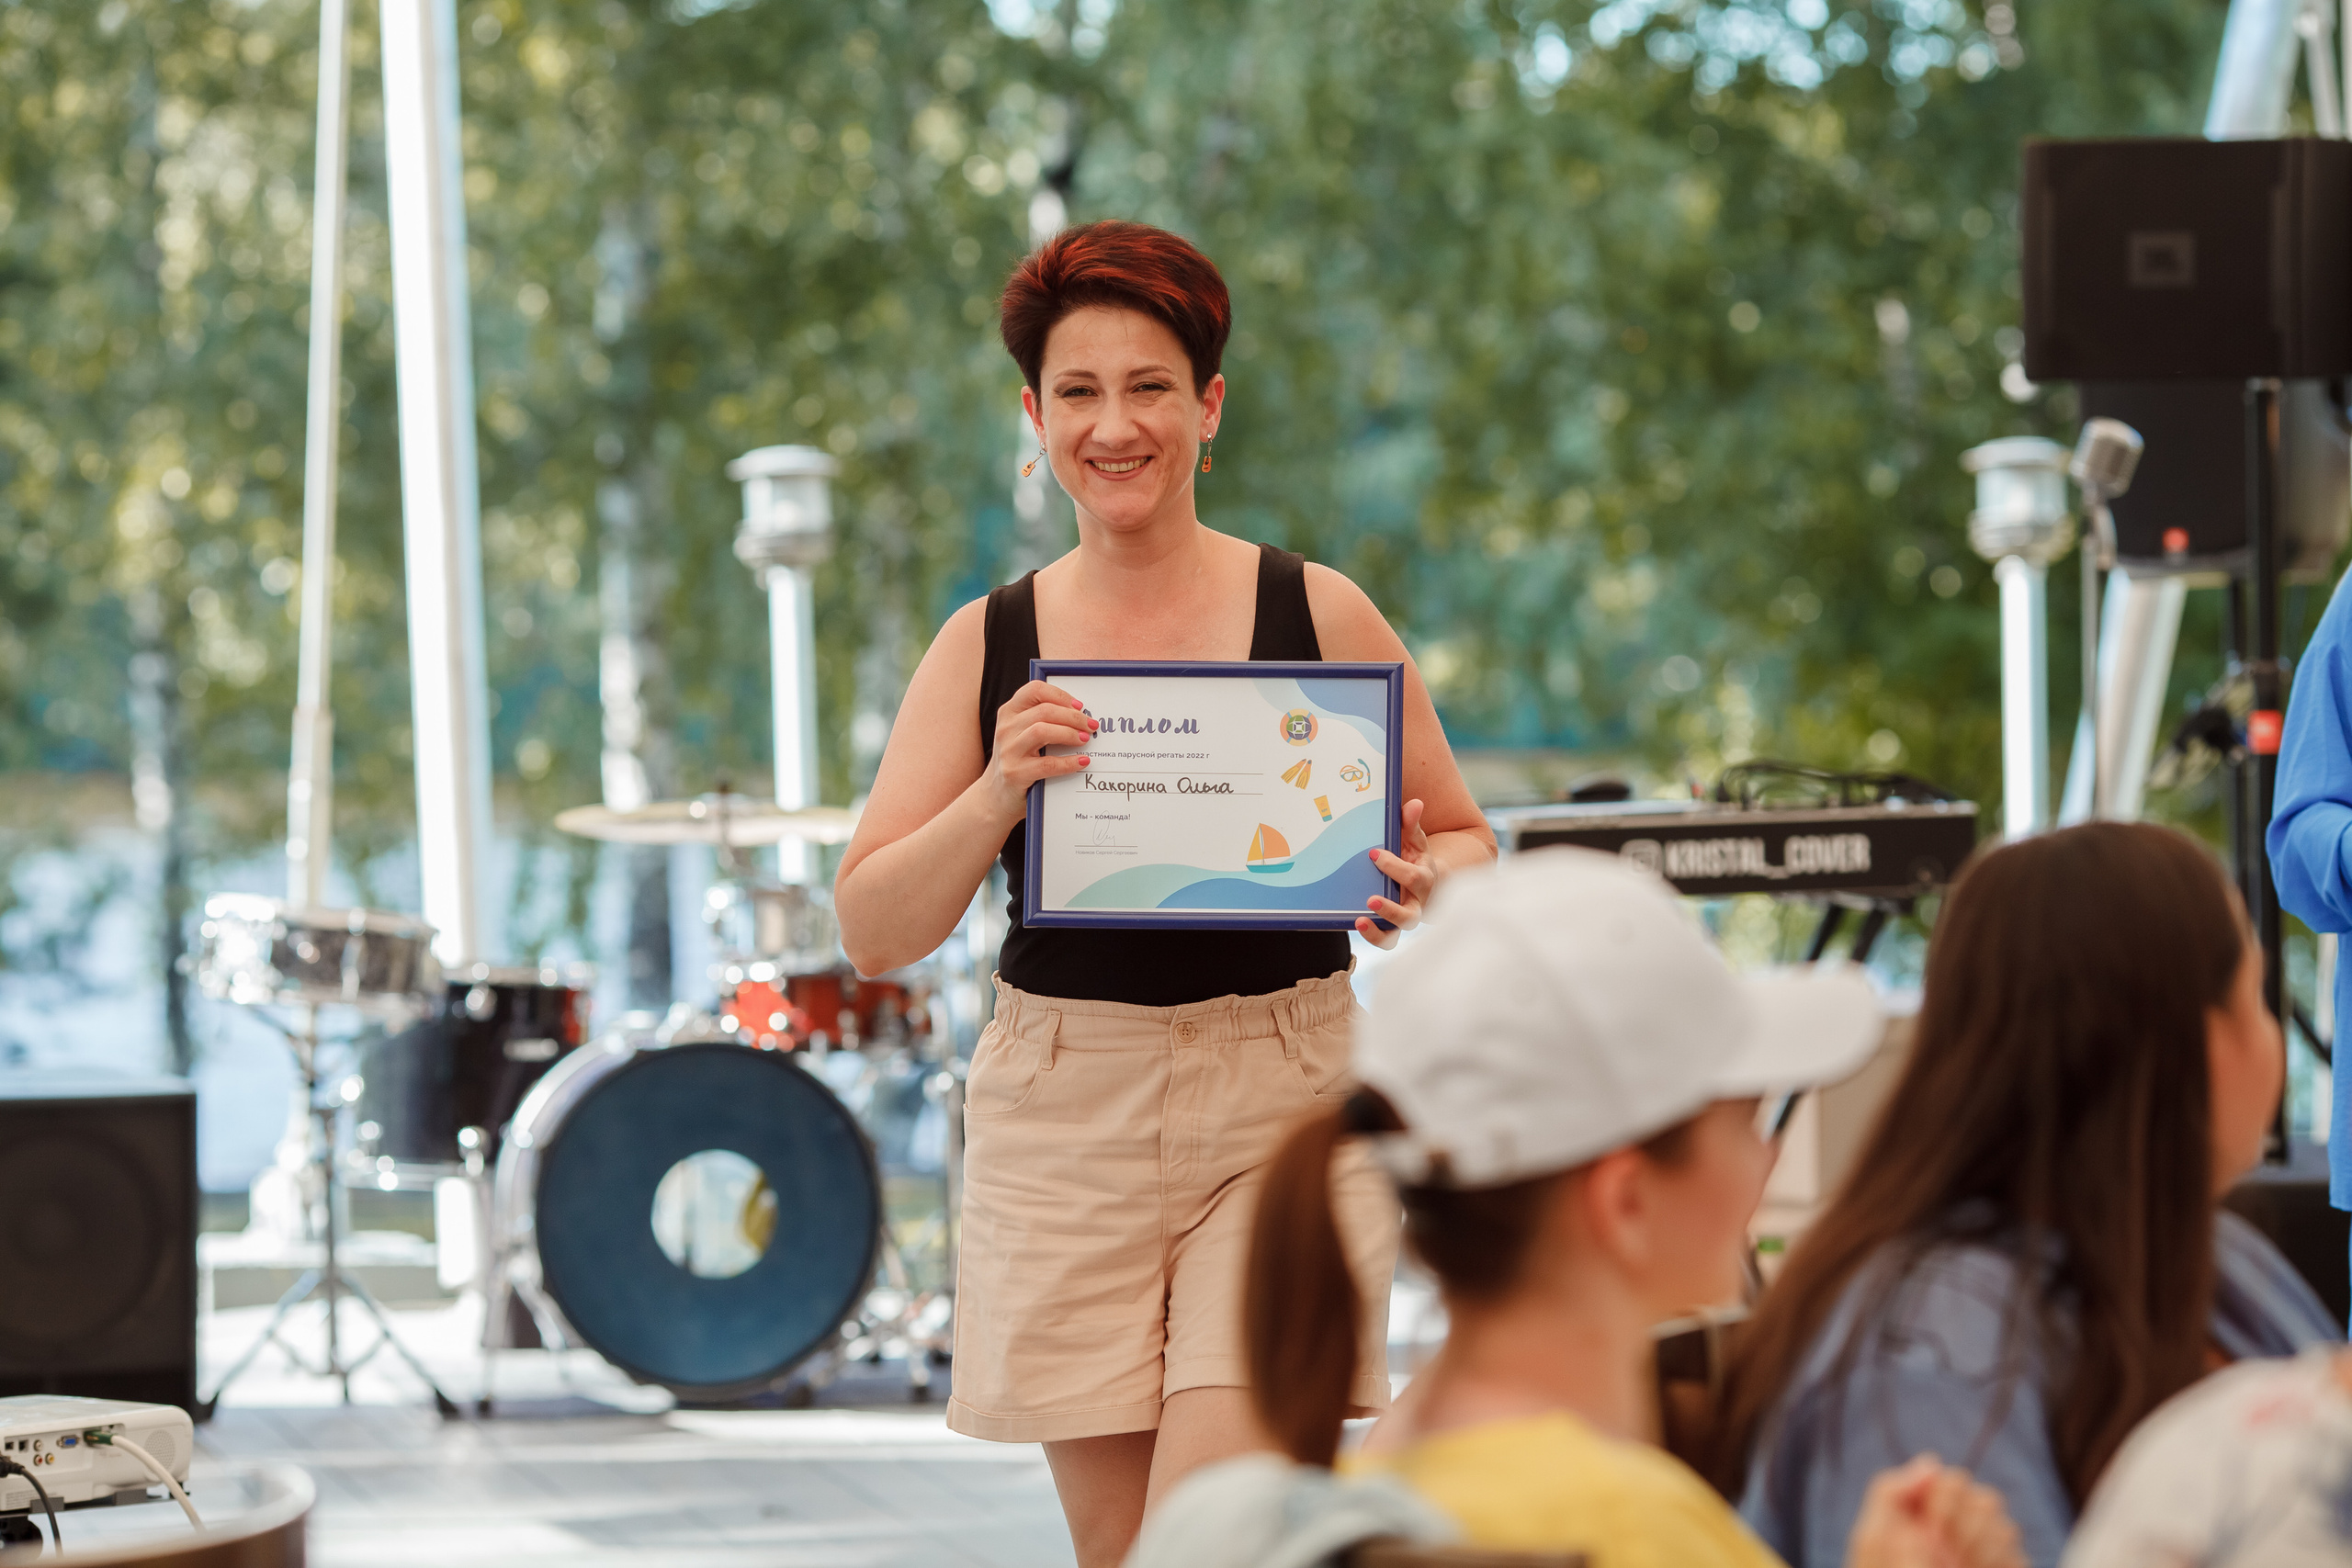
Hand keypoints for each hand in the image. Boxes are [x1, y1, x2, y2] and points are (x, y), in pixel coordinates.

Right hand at [982, 680, 1095, 823]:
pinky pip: (1047, 764)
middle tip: (1091, 725)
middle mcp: (1006, 728)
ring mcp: (1009, 750)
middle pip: (1044, 710)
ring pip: (1041, 731)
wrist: (995, 795)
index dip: (1060, 695)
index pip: (1035, 690)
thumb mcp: (1021, 734)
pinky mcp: (1015, 773)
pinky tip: (1082, 761)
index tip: (1079, 706)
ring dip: (1069, 733)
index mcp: (1009, 712)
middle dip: (1073, 717)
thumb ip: (1041, 720)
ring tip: (1085, 739)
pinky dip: (1068, 762)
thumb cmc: (1017, 760)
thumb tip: (1080, 714)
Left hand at [1358, 798, 1433, 948]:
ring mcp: (1405, 917)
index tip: (1373, 853)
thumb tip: (1414, 803)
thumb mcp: (1414, 840)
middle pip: (1410, 913)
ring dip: (1379, 928)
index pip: (1414, 877)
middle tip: (1370, 898)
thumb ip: (1411, 824)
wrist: (1423, 882)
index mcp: (1425, 879)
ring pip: (1398, 930)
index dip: (1394, 866)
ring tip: (1360, 919)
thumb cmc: (1414, 858)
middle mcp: (1418, 902)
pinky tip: (1357, 924)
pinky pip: (1386, 938)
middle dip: (1391, 907)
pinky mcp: (1392, 926)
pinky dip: (1374, 935)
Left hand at [1845, 1456, 2023, 1567]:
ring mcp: (1985, 1549)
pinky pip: (2016, 1554)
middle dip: (1964, 1530)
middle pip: (1986, 1499)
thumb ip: (1891, 1492)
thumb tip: (1932, 1460)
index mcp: (1922, 1510)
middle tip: (1945, 1558)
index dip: (1945, 1504)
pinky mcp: (2004, 1566)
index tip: (1930, 1534)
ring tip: (1954, 1567)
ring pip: (2005, 1527)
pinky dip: (1995, 1562)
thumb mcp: (1872, 1540)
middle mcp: (1958, 1525)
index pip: (1954, 1482)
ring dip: (1977, 1551)